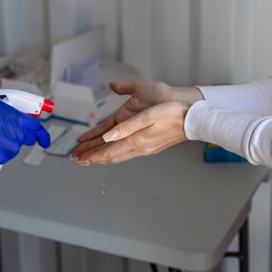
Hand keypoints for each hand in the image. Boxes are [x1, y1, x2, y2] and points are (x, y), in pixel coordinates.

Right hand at [0, 86, 50, 163]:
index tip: (44, 138)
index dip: (41, 133)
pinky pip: (2, 155)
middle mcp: (3, 131)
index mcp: (4, 113)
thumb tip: (17, 105)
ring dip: (8, 141)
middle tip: (7, 126)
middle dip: (21, 133)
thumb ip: (2, 99)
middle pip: (24, 137)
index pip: (32, 126)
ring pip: (13, 147)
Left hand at [70, 79, 202, 165]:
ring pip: (118, 155)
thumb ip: (127, 126)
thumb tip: (108, 136)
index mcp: (137, 140)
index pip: (109, 151)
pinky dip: (114, 153)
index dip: (92, 155)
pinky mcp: (149, 144)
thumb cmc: (173, 112)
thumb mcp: (148, 115)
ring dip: (102, 156)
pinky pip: (126, 152)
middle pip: (111, 156)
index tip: (79, 158)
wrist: (194, 118)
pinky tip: (112, 151)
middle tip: (77, 159)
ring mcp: (145, 147)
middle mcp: (140, 147)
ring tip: (89, 157)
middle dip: (93, 157)